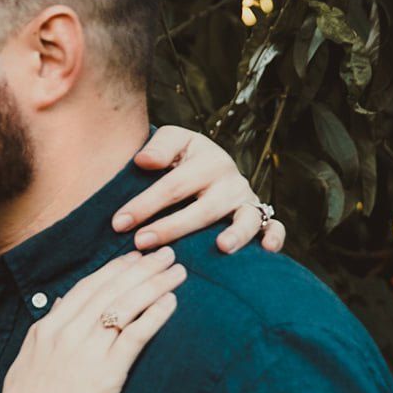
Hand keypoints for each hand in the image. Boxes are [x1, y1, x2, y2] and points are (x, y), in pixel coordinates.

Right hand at [0, 247, 185, 392]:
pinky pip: (135, 336)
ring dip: (154, 284)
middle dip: (141, 268)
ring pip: (126, 306)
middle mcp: (68, 333)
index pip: (86, 288)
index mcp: (47, 328)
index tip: (134, 258)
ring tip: (177, 271)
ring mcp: (88, 351)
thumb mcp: (26, 361)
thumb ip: (44, 331)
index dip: (114, 269)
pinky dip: (154, 315)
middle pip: (111, 290)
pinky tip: (171, 302)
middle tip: (165, 253)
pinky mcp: (108, 373)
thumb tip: (58, 305)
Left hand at [114, 125, 286, 254]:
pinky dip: (274, 237)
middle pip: (204, 207)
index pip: (173, 185)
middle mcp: (230, 180)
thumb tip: (143, 161)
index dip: (144, 204)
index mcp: (207, 159)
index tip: (119, 223)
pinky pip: (274, 227)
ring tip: (221, 247)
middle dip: (172, 227)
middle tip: (142, 243)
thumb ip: (160, 146)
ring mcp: (246, 200)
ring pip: (245, 218)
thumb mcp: (173, 142)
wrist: (209, 166)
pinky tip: (266, 251)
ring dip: (236, 233)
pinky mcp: (260, 216)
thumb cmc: (183, 159)